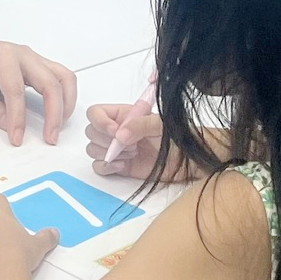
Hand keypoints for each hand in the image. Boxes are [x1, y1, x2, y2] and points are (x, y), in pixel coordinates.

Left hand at [0, 34, 76, 145]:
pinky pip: (60, 78)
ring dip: (67, 102)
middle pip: (50, 82)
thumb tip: (8, 125)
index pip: (16, 91)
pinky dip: (64, 95)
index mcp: (3, 56)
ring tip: (58, 126)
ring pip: (64, 77)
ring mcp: (33, 58)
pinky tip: (58, 112)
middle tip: (50, 137)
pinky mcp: (37, 65)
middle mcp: (23, 54)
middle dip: (54, 113)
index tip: (17, 137)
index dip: (18, 118)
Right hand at [84, 103, 211, 181]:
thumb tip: (119, 135)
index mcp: (124, 115)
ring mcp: (117, 149)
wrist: (189, 161)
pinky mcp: (120, 166)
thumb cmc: (178, 137)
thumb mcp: (161, 125)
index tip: (115, 132)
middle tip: (130, 144)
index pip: (96, 113)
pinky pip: (99, 167)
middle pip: (91, 132)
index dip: (100, 122)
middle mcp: (117, 131)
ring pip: (92, 149)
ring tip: (132, 154)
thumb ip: (140, 124)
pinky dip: (106, 167)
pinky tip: (122, 165)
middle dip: (105, 140)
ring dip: (108, 153)